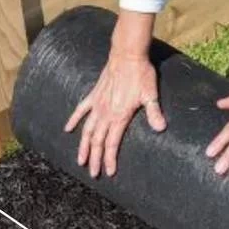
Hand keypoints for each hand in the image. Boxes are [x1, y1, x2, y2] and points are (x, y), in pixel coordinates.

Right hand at [64, 43, 165, 176]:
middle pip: (97, 141)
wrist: (127, 54)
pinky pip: (81, 110)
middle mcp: (105, 113)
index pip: (111, 143)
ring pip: (87, 130)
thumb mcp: (151, 94)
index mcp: (119, 115)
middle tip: (93, 174)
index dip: (109, 159)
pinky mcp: (94, 95)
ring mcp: (97, 105)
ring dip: (83, 146)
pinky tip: (68, 129)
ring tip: (80, 160)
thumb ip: (154, 113)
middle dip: (95, 159)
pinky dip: (74, 120)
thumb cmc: (141, 74)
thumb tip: (160, 128)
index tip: (108, 172)